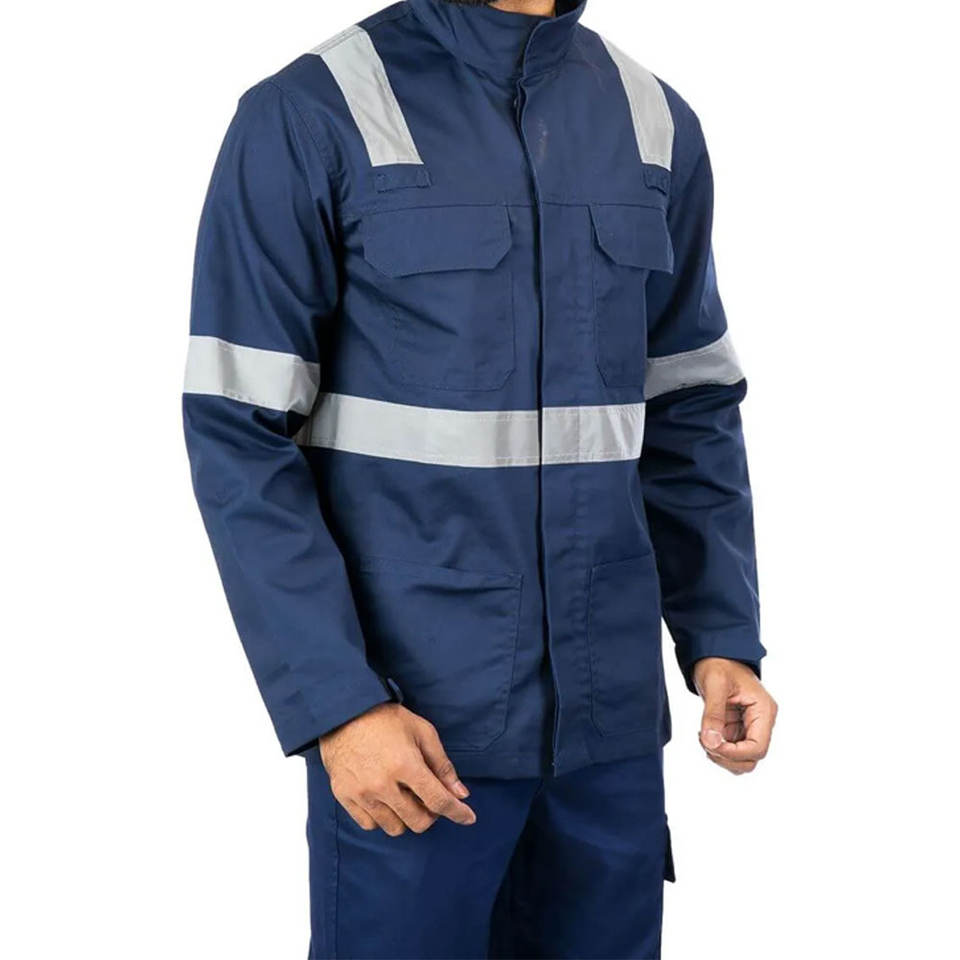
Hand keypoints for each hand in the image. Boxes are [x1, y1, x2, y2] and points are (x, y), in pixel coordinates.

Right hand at [319, 702, 476, 835]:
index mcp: (405, 765)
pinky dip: (383, 818)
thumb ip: (442, 765)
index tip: (468, 817)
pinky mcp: (344, 796)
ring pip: (395, 828)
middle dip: (432, 814)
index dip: (458, 812)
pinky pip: (370, 825)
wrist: (343, 713)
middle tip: (430, 798)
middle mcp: (383, 785)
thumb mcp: (422, 732)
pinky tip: (386, 800)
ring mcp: (361, 793)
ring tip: (406, 797)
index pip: (438, 801)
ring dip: (407, 818)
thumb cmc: (386, 719)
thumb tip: (460, 794)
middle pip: (418, 821)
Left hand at [693, 658, 777, 774]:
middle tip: (705, 740)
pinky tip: (705, 734)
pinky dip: (717, 749)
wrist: (714, 655)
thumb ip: (713, 715)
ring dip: (721, 756)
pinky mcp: (738, 729)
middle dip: (726, 757)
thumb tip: (710, 743)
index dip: (734, 753)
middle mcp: (761, 722)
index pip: (758, 748)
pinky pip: (732, 751)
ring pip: (742, 759)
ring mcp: (750, 727)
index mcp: (764, 710)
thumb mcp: (714, 684)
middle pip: (751, 758)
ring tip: (704, 736)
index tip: (711, 744)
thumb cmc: (718, 664)